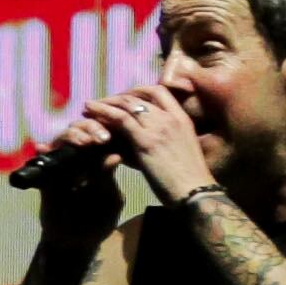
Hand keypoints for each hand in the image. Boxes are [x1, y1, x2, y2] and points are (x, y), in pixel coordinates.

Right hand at [18, 108, 126, 242]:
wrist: (75, 242)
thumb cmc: (98, 219)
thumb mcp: (108, 200)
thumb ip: (107, 178)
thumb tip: (113, 156)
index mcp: (101, 160)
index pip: (104, 135)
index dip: (106, 129)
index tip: (110, 136)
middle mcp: (81, 157)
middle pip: (83, 130)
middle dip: (90, 128)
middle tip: (99, 139)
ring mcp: (62, 164)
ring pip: (63, 139)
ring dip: (70, 136)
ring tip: (80, 142)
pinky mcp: (45, 175)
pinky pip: (41, 160)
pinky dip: (41, 152)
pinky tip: (41, 148)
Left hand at [89, 84, 213, 205]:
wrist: (196, 193)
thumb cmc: (187, 181)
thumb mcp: (178, 152)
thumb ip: (158, 142)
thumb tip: (131, 145)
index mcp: (182, 119)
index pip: (160, 91)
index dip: (138, 91)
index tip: (123, 98)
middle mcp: (171, 118)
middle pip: (140, 95)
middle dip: (118, 96)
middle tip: (101, 102)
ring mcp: (159, 127)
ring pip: (128, 104)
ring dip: (106, 102)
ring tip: (89, 106)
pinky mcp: (146, 141)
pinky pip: (120, 119)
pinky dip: (103, 113)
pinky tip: (89, 112)